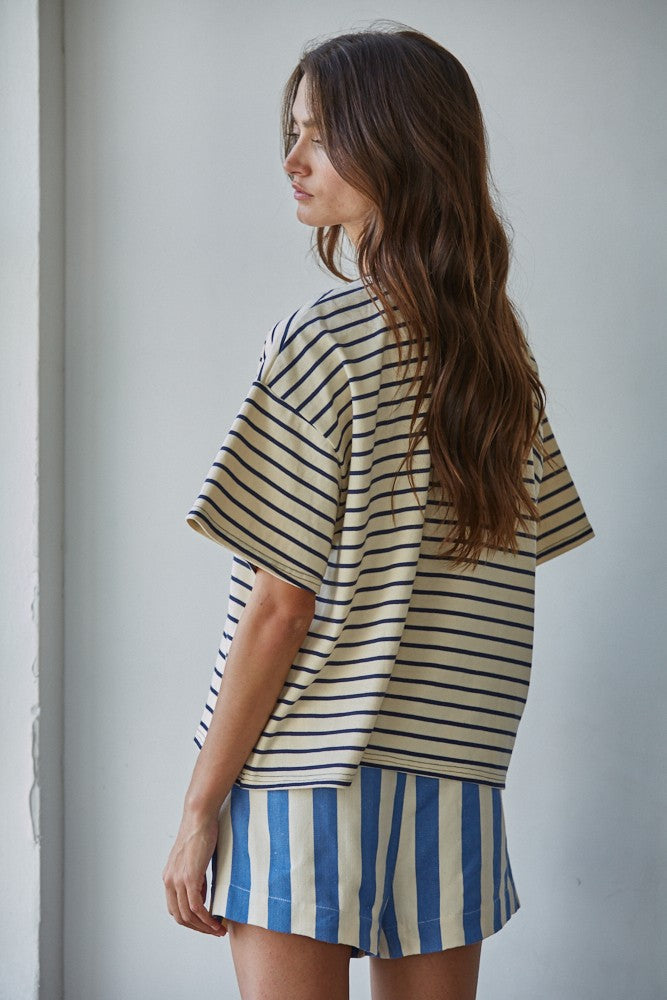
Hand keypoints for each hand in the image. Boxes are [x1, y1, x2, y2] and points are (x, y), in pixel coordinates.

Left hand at [162, 809, 227, 936]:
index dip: (190, 921)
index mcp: (169, 877)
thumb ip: (195, 878)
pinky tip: (216, 921)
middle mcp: (169, 881)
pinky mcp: (189, 877)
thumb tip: (203, 894)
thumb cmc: (200, 833)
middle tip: (214, 931)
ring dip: (204, 927)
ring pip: (188, 915)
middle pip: (180, 916)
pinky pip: (196, 906)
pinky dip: (206, 918)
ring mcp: (178, 880)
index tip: (205, 924)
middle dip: (197, 928)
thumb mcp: (194, 860)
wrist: (199, 817)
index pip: (175, 909)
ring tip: (218, 929)